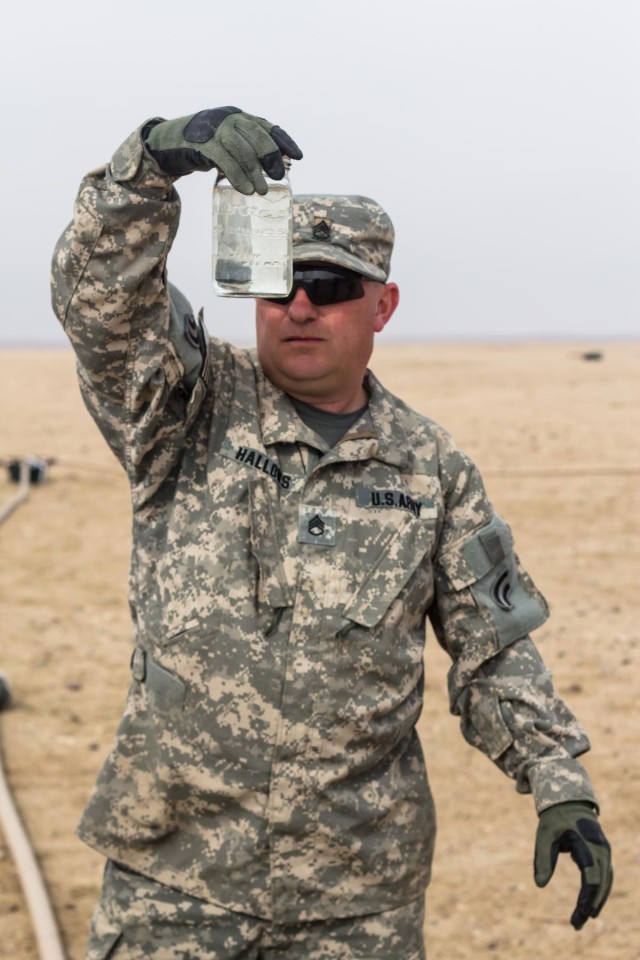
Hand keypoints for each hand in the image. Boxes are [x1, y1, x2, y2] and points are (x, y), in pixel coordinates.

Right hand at [144, 107, 301, 193]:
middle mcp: (230, 118)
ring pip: (242, 150)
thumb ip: (248, 149)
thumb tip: (276, 168)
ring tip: (260, 191)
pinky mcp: (203, 143)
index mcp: (239, 117)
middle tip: (278, 177)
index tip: (297, 157)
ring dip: (254, 173)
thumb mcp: (229, 143)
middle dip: (270, 157)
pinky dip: (237, 176)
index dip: (284, 141)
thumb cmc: (206, 146)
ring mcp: (215, 129)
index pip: (267, 126)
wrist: (171, 142)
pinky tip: (245, 190)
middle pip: (257, 135)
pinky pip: (225, 161)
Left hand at [534, 801, 612, 929]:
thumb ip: (543, 858)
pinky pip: (604, 877)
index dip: (586, 898)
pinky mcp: (602, 854)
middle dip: (590, 905)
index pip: (592, 878)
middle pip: (601, 884)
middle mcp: (602, 850)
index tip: (578, 915)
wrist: (568, 801)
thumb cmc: (555, 818)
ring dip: (596, 901)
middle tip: (576, 925)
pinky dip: (598, 892)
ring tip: (582, 919)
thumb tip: (539, 885)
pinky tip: (588, 905)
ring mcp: (604, 852)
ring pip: (605, 882)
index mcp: (589, 844)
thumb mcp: (544, 834)